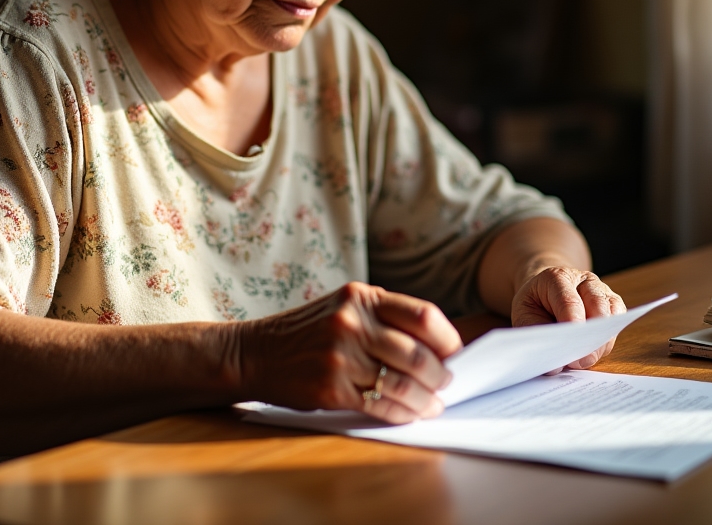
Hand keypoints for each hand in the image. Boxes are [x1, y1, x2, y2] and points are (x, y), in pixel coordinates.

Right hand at [239, 282, 460, 424]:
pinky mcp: (331, 388)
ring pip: (402, 384)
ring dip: (425, 400)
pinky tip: (408, 414)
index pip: (422, 315)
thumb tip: (437, 348)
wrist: (256, 352)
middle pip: (417, 354)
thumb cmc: (308, 332)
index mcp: (361, 296)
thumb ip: (384, 319)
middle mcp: (352, 322)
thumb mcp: (344, 307)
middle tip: (446, 384)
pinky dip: (401, 414)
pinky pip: (380, 406)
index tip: (455, 354)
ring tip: (432, 404)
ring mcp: (340, 356)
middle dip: (440, 375)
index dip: (447, 339)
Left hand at [511, 266, 626, 368]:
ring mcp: (602, 291)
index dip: (571, 322)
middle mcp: (584, 281)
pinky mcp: (613, 305)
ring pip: (611, 317)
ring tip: (583, 360)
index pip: (568, 299)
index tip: (569, 345)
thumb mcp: (523, 313)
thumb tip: (556, 367)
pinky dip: (606, 342)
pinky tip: (592, 352)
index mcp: (558, 277)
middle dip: (590, 336)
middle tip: (580, 361)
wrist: (545, 292)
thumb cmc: (535, 304)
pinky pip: (617, 325)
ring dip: (600, 343)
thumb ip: (537, 333)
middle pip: (597, 306)